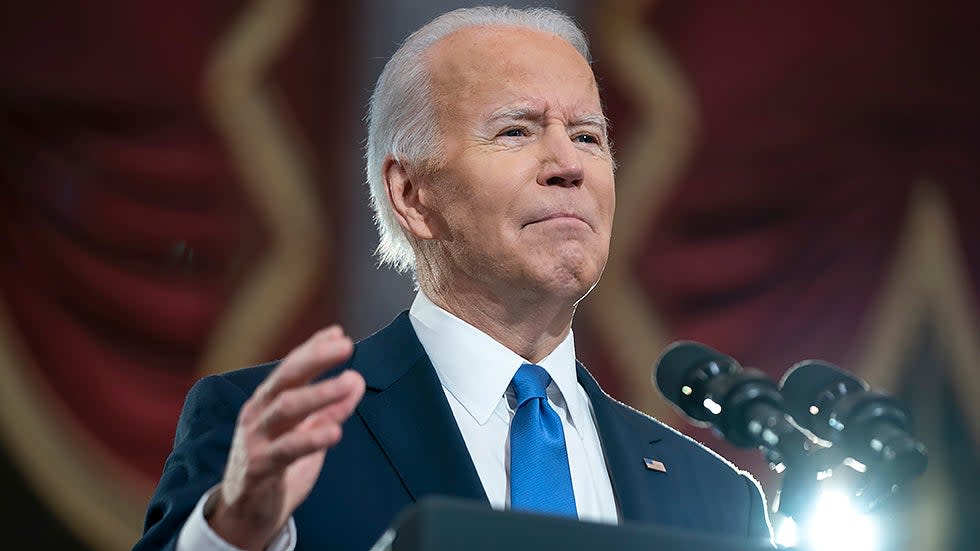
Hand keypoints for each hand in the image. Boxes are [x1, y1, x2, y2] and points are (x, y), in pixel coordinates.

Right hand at [208, 325, 365, 549]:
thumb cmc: (276, 466)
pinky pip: (286, 450)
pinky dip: (311, 439)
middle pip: (286, 379)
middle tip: (345, 347)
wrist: (246, 513)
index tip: (338, 334)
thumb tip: (357, 382)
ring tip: (349, 382)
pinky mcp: (257, 468)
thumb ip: (329, 409)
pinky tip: (334, 432)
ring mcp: (255, 440)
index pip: (291, 367)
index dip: (313, 348)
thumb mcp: (306, 432)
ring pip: (286, 408)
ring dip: (320, 393)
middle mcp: (258, 414)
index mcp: (267, 401)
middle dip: (315, 359)